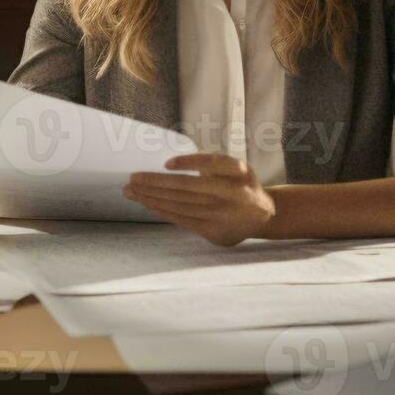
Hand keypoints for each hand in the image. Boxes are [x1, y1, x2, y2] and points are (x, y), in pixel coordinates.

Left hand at [124, 153, 275, 246]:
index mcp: (238, 173)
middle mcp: (231, 194)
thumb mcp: (236, 166)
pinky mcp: (212, 231)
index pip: (211, 165)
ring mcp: (221, 215)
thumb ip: (212, 163)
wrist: (263, 215)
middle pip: (187, 188)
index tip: (167, 163)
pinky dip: (162, 210)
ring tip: (131, 191)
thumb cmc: (242, 184)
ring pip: (180, 205)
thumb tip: (172, 165)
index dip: (189, 163)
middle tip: (133, 178)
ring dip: (152, 197)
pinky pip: (181, 219)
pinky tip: (148, 203)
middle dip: (156, 183)